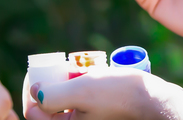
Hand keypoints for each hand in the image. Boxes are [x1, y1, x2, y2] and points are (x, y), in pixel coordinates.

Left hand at [24, 68, 175, 119]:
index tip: (37, 72)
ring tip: (74, 69)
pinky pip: (78, 102)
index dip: (31, 89)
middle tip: (58, 68)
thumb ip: (52, 95)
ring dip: (64, 83)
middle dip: (50, 85)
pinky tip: (87, 74)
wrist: (152, 99)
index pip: (33, 113)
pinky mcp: (97, 116)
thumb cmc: (118, 94)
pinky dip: (78, 87)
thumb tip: (34, 92)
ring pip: (63, 102)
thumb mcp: (81, 91)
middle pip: (48, 107)